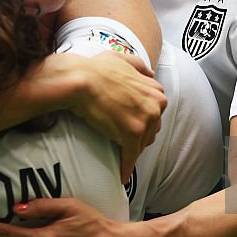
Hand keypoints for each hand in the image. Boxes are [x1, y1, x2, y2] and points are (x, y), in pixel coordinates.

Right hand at [71, 51, 165, 181]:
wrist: (80, 81)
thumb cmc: (96, 69)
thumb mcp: (123, 59)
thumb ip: (140, 66)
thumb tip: (151, 73)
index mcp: (156, 91)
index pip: (155, 113)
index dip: (142, 120)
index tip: (132, 125)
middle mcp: (156, 106)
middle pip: (151, 130)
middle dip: (139, 136)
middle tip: (122, 139)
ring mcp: (145, 121)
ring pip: (142, 144)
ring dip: (131, 151)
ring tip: (119, 155)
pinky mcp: (132, 136)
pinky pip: (131, 157)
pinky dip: (126, 168)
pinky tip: (121, 176)